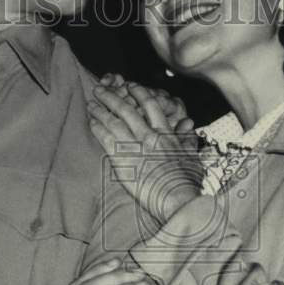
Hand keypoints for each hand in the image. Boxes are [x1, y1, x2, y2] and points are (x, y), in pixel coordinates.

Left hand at [88, 82, 201, 223]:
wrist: (176, 199)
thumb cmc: (186, 182)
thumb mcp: (191, 156)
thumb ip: (188, 138)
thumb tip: (188, 123)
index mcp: (166, 134)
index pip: (150, 105)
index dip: (139, 93)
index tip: (130, 86)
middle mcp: (149, 137)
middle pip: (128, 110)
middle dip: (112, 97)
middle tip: (101, 89)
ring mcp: (135, 148)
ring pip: (115, 123)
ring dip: (102, 111)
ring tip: (91, 103)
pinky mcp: (123, 162)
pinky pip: (108, 141)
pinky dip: (99, 130)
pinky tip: (92, 122)